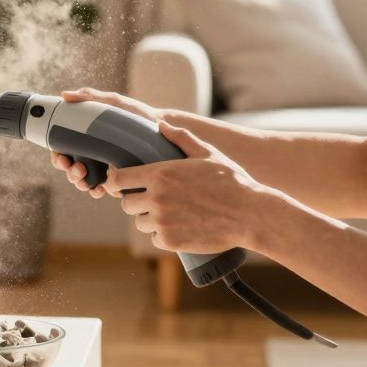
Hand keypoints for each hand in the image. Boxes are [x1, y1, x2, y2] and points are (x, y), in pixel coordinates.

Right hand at [50, 87, 165, 198]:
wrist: (160, 128)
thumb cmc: (134, 113)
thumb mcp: (112, 102)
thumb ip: (90, 97)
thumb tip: (65, 95)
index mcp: (84, 137)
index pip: (63, 150)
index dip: (58, 158)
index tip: (63, 159)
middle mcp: (91, 153)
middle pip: (70, 168)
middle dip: (69, 173)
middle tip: (78, 170)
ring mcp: (102, 167)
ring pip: (82, 181)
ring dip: (80, 183)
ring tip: (87, 182)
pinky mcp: (116, 177)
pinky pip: (100, 188)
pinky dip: (96, 190)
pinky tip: (100, 189)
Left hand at [103, 119, 269, 254]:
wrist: (249, 214)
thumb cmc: (230, 181)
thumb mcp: (207, 154)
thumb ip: (181, 138)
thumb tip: (161, 125)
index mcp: (160, 174)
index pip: (117, 179)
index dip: (117, 180)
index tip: (122, 182)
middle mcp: (156, 198)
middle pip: (126, 203)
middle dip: (137, 201)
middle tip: (155, 199)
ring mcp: (162, 221)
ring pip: (140, 222)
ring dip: (150, 219)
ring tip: (172, 213)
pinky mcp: (170, 241)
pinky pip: (155, 238)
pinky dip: (164, 235)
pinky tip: (181, 226)